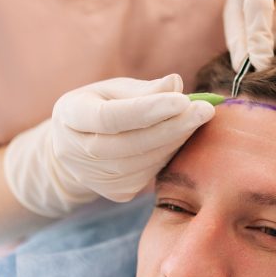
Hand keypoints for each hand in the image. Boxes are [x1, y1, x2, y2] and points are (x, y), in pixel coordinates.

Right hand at [4, 75, 213, 216]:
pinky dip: (169, 155)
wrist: (79, 147)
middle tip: (205, 110)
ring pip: (144, 162)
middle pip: (130, 144)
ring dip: (176, 140)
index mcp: (70, 115)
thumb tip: (175, 83)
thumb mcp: (115, 89)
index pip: (110, 117)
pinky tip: (180, 137)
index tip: (184, 100)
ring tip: (198, 118)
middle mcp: (75, 151)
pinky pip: (150, 174)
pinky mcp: (115, 193)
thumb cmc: (103, 106)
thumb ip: (144, 90)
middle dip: (172, 127)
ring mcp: (94, 177)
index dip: (148, 109)